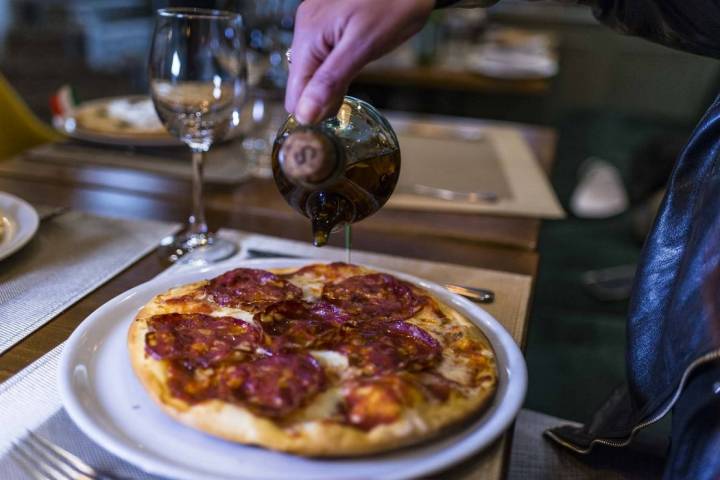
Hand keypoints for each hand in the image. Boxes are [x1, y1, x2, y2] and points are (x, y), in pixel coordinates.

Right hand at [285, 0, 434, 123]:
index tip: (332, 126)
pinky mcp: (328, 22)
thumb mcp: (364, 45)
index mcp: (309, 34)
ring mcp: (316, 23)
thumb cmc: (395, 3)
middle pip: (301, 82)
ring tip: (353, 83)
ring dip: (329, 86)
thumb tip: (305, 115)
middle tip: (347, 105)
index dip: (311, 113)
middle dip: (320, 99)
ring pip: (312, 71)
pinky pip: (323, 56)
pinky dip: (334, 70)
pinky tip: (352, 67)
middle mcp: (306, 27)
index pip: (294, 92)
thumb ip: (332, 80)